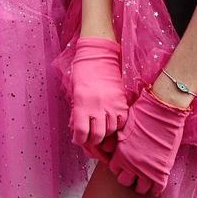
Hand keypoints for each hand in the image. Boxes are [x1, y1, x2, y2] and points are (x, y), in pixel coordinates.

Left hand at [68, 36, 128, 157]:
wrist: (98, 55)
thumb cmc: (82, 72)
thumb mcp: (74, 92)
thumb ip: (76, 111)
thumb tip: (77, 128)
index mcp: (81, 104)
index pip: (81, 133)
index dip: (80, 140)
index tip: (79, 139)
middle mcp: (97, 107)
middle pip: (98, 136)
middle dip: (93, 141)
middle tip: (91, 140)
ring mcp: (112, 105)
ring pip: (112, 130)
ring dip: (106, 134)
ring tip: (102, 131)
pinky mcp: (122, 102)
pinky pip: (122, 121)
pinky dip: (117, 126)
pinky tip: (112, 122)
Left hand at [107, 86, 188, 196]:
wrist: (163, 111)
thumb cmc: (143, 113)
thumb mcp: (124, 127)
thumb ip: (116, 141)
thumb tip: (108, 148)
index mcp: (120, 154)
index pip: (114, 169)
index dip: (120, 167)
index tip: (125, 164)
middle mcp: (131, 165)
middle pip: (125, 181)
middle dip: (129, 177)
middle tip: (135, 172)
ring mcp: (147, 170)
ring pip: (140, 188)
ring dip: (142, 184)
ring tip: (146, 178)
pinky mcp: (162, 172)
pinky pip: (157, 188)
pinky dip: (157, 187)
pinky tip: (157, 181)